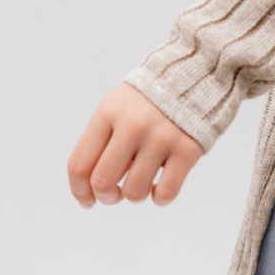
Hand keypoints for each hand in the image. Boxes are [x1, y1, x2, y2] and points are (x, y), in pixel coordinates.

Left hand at [67, 82, 204, 208]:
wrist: (195, 74)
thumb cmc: (149, 98)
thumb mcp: (117, 106)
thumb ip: (102, 142)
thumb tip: (93, 188)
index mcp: (109, 113)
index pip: (79, 164)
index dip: (78, 190)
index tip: (87, 200)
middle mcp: (133, 125)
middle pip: (103, 182)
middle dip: (106, 197)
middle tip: (115, 196)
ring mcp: (161, 137)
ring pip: (134, 192)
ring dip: (135, 196)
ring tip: (142, 184)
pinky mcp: (187, 149)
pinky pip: (166, 193)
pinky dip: (160, 198)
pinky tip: (160, 187)